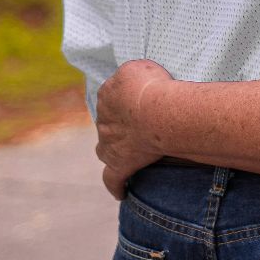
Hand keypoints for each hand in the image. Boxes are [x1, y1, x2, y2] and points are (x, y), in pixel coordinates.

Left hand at [95, 59, 171, 199]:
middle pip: (109, 122)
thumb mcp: (139, 67)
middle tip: (144, 123)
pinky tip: (121, 193)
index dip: (130, 98)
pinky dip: (116, 186)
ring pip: (106, 148)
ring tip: (129, 151)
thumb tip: (130, 81)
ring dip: (114, 149)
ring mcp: (109, 144)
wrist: (157, 112)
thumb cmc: (152, 87)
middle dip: (121, 123)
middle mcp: (103, 120)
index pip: (114, 95)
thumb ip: (130, 73)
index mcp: (106, 95)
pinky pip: (113, 178)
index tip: (145, 100)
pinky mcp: (120, 164)